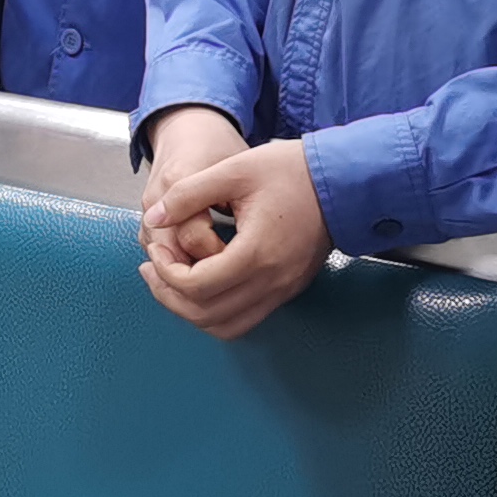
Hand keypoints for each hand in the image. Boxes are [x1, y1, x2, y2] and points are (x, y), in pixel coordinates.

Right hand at [138, 105, 249, 267]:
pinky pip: (159, 254)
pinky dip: (178, 266)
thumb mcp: (235, 167)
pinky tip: (203, 270)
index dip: (220, 256)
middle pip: (171, 255)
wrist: (187, 128)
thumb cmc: (216, 146)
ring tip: (220, 278)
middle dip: (200, 272)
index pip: (193, 237)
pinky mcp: (147, 221)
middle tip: (231, 276)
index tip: (242, 258)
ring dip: (188, 273)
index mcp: (179, 181)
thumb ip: (238, 202)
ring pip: (162, 260)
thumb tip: (245, 244)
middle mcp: (156, 199)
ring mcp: (148, 212)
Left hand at [138, 129, 328, 340]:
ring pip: (226, 326)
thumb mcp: (233, 170)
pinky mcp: (289, 289)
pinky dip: (217, 310)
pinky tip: (202, 283)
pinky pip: (246, 318)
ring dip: (191, 310)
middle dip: (169, 295)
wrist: (344, 179)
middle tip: (152, 268)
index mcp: (257, 253)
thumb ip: (188, 194)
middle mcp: (272, 282)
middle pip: (206, 315)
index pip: (196, 285)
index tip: (157, 247)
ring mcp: (283, 290)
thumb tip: (153, 218)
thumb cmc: (291, 170)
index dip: (166, 270)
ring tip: (170, 280)